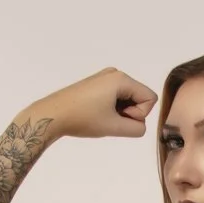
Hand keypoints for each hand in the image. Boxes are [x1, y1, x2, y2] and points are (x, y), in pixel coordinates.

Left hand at [43, 67, 157, 138]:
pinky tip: (97, 114)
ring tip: (102, 117)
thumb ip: (136, 129)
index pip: (150, 98)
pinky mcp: (98, 84)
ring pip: (128, 99)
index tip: (120, 119)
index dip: (139, 114)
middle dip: (130, 113)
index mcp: (121, 79)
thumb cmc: (83, 119)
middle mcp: (115, 73)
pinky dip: (112, 109)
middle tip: (109, 120)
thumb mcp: (114, 127)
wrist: (54, 114)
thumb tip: (140, 126)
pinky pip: (117, 98)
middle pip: (139, 97)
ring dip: (121, 113)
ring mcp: (105, 77)